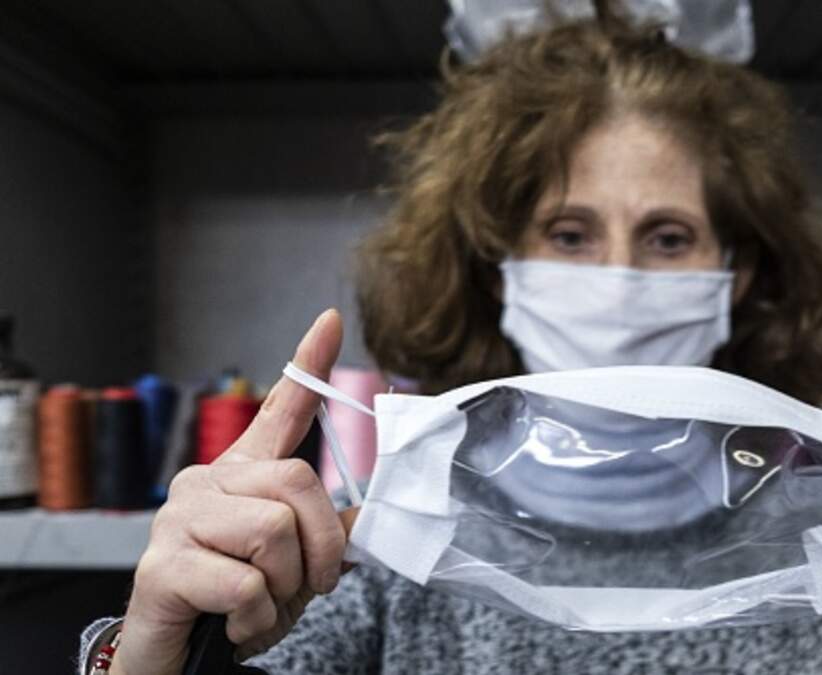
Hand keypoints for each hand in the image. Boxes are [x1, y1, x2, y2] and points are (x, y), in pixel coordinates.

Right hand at [113, 310, 353, 674]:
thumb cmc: (236, 603)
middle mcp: (208, 484)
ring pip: (274, 532)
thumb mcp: (296, 567)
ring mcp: (178, 519)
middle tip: (305, 586)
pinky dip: (255, 616)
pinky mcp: (161, 565)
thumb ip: (326, 534)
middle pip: (297, 484)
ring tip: (259, 604)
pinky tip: (232, 622)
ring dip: (284, 587)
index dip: (308, 365)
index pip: (281, 411)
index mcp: (244, 477)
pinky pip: (245, 583)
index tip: (331, 320)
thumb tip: (368, 518)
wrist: (179, 659)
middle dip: (319, 548)